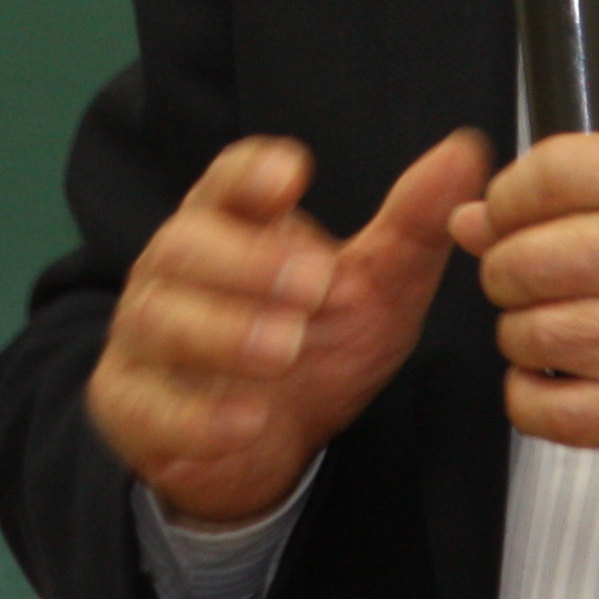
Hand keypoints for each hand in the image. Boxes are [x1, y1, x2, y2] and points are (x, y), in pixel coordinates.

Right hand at [86, 127, 493, 524]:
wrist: (269, 445)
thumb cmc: (316, 341)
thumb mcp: (377, 287)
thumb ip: (414, 226)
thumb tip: (466, 153)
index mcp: (232, 222)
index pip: (227, 182)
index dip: (251, 174)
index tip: (292, 175)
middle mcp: (176, 268)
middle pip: (186, 244)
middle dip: (247, 261)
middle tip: (316, 283)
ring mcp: (146, 337)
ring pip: (163, 320)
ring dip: (223, 332)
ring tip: (285, 347)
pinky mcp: (132, 405)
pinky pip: (148, 406)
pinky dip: (195, 416)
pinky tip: (245, 421)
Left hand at [450, 134, 598, 460]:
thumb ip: (594, 186)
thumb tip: (476, 215)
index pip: (558, 171)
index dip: (510, 193)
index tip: (507, 210)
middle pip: (534, 257)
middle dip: (504, 267)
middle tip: (519, 273)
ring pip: (536, 334)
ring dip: (517, 331)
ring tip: (542, 324)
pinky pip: (555, 412)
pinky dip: (528, 397)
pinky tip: (547, 378)